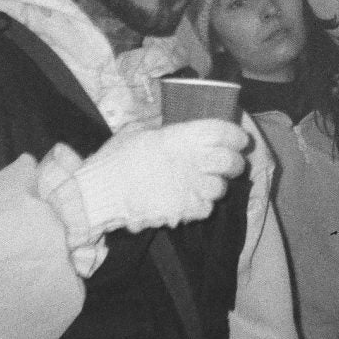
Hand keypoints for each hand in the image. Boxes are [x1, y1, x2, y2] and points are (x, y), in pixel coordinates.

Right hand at [72, 118, 247, 232]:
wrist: (99, 194)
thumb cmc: (115, 159)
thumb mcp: (137, 132)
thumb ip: (161, 129)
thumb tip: (174, 126)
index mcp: (181, 137)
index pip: (223, 132)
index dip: (236, 135)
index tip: (239, 138)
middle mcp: (191, 161)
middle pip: (231, 162)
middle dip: (235, 162)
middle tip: (230, 163)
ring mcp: (190, 189)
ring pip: (222, 188)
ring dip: (217, 185)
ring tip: (206, 183)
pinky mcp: (185, 211)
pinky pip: (207, 208)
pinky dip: (202, 204)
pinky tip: (191, 199)